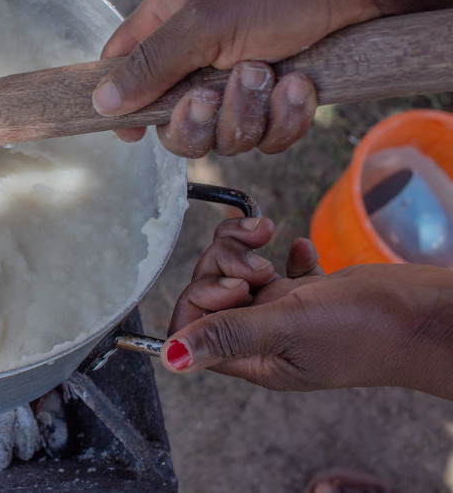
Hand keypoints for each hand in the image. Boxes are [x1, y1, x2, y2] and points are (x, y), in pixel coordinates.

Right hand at [93, 0, 452, 157]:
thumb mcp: (206, 22)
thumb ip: (152, 64)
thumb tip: (101, 101)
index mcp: (169, 25)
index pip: (122, 68)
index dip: (120, 103)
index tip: (130, 134)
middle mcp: (199, 59)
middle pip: (173, 124)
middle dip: (196, 121)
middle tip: (210, 96)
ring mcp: (239, 85)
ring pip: (224, 137)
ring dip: (247, 113)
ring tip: (270, 72)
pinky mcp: (277, 103)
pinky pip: (267, 138)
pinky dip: (284, 119)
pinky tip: (300, 86)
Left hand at [161, 217, 452, 399]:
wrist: (427, 315)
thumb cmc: (367, 330)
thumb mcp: (288, 328)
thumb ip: (228, 335)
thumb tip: (171, 360)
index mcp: (255, 359)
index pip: (193, 326)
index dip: (203, 296)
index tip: (234, 286)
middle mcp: (264, 338)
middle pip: (212, 292)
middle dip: (224, 264)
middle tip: (256, 263)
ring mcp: (287, 314)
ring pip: (238, 274)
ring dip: (244, 251)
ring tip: (267, 239)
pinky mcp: (310, 294)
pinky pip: (276, 267)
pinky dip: (277, 252)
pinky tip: (294, 248)